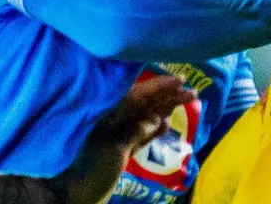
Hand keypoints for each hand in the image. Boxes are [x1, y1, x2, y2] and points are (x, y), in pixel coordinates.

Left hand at [54, 75, 195, 203]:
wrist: (78, 195)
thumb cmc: (93, 169)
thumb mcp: (115, 149)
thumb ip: (135, 131)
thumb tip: (156, 118)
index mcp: (110, 116)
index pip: (138, 95)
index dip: (159, 86)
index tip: (180, 79)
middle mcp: (116, 122)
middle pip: (145, 105)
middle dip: (168, 96)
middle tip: (192, 91)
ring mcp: (120, 136)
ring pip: (146, 118)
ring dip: (165, 109)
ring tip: (185, 101)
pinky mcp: (123, 150)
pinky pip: (143, 134)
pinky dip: (155, 128)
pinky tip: (167, 123)